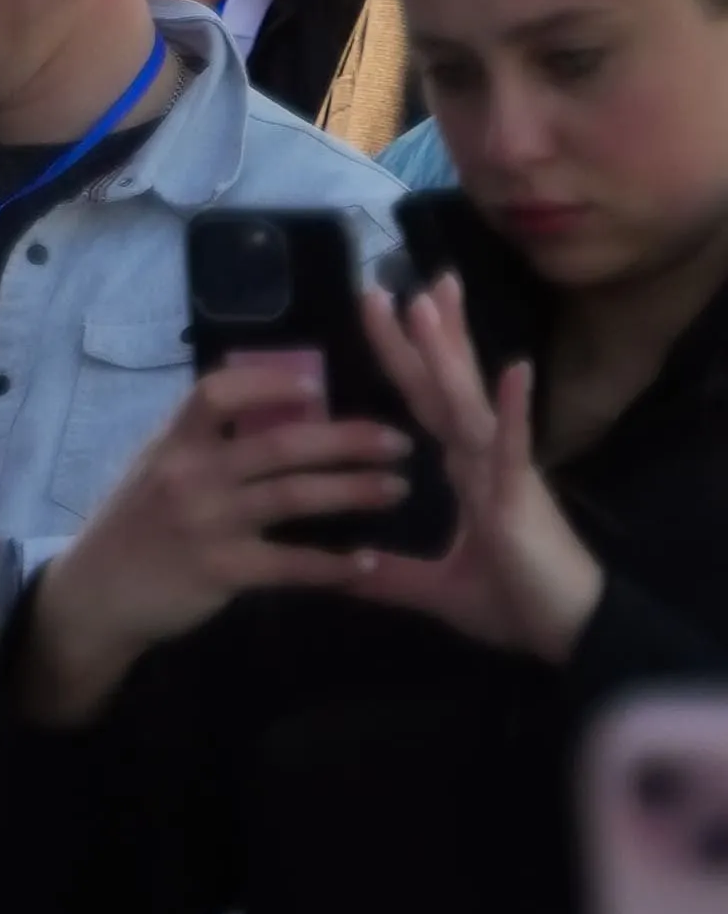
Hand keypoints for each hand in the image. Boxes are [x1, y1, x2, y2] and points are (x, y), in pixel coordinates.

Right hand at [13, 351, 418, 723]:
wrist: (93, 597)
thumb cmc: (131, 529)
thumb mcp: (152, 470)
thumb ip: (201, 444)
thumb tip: (266, 412)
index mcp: (173, 443)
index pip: (219, 392)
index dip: (271, 383)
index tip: (318, 385)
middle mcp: (190, 475)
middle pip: (280, 444)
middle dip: (348, 439)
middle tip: (398, 441)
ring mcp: (206, 523)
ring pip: (295, 497)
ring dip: (354, 491)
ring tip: (397, 488)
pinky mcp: (220, 571)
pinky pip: (291, 565)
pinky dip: (333, 565)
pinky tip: (366, 564)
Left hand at [323, 276, 603, 664]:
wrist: (571, 635)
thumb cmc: (515, 603)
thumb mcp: (438, 589)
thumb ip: (391, 577)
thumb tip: (343, 574)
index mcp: (465, 470)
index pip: (425, 401)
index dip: (406, 356)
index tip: (387, 307)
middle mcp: (484, 457)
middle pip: (443, 385)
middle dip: (420, 334)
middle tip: (393, 279)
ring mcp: (505, 471)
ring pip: (469, 401)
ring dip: (448, 351)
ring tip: (429, 297)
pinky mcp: (522, 497)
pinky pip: (515, 447)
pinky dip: (514, 409)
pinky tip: (517, 368)